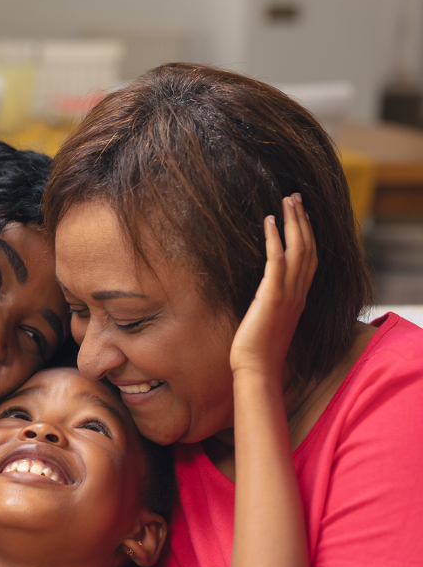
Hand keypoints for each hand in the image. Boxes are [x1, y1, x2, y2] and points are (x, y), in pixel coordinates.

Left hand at [230, 194, 316, 379]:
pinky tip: (268, 221)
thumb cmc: (257, 350)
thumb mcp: (268, 321)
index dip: (308, 234)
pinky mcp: (272, 297)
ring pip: (298, 249)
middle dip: (303, 220)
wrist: (256, 370)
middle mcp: (299, 293)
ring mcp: (288, 294)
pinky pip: (277, 260)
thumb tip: (261, 293)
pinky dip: (274, 238)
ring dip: (292, 221)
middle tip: (295, 197)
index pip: (310, 259)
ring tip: (286, 200)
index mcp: (299, 298)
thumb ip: (270, 303)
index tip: (302, 214)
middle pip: (308, 247)